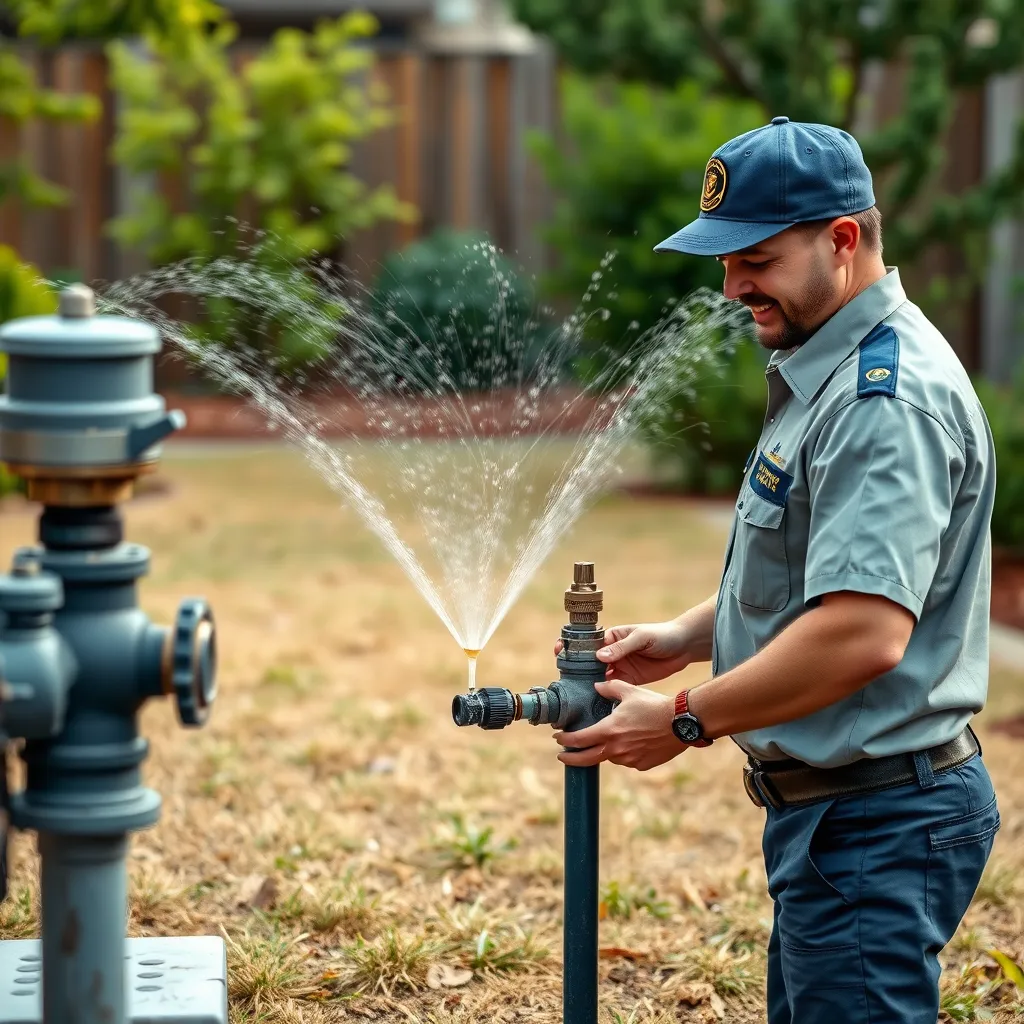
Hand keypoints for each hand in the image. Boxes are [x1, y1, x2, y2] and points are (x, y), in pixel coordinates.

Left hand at [552, 679, 685, 771]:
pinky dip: (625, 754)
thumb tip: (596, 686)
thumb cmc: (654, 705)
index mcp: (609, 730)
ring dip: (605, 751)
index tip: (558, 738)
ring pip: (609, 758)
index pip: (578, 739)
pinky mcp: (641, 765)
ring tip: (611, 739)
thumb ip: (610, 688)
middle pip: (585, 759)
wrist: (681, 723)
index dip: (565, 740)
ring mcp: (629, 760)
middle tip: (562, 756)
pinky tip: (633, 743)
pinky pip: (627, 761)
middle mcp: (616, 749)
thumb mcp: (630, 691)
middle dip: (570, 758)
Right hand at [555, 621, 692, 685]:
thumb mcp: (641, 637)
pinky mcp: (628, 681)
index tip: (559, 652)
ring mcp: (619, 668)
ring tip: (577, 697)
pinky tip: (595, 704)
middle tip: (564, 682)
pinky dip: (604, 697)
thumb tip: (600, 655)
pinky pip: (612, 690)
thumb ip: (622, 647)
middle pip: (588, 664)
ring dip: (587, 686)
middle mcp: (611, 653)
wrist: (684, 647)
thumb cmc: (661, 635)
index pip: (586, 643)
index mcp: (611, 638)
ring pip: (597, 678)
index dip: (571, 647)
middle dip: (575, 672)